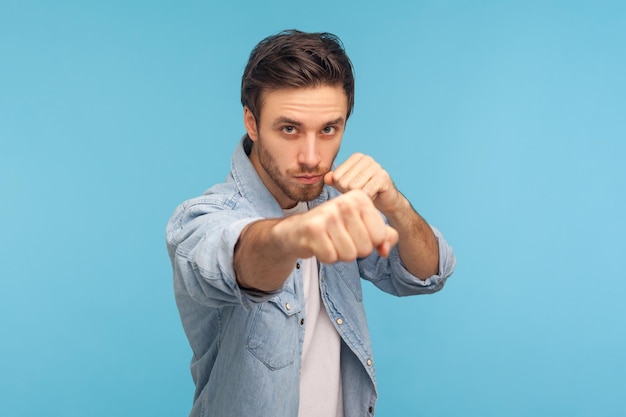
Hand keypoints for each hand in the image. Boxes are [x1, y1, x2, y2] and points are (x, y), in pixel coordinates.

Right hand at [277, 190, 398, 263]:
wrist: (296, 231)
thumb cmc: (333, 229)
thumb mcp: (362, 228)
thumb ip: (383, 237)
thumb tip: (385, 250)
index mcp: (360, 198)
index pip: (380, 236)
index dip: (368, 242)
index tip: (353, 232)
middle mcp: (345, 202)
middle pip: (365, 248)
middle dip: (353, 250)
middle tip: (338, 238)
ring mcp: (328, 214)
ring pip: (349, 255)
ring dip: (338, 254)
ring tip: (329, 241)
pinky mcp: (314, 229)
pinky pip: (331, 258)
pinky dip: (325, 257)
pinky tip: (318, 245)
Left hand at [324, 153, 401, 214]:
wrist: (387, 200)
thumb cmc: (365, 191)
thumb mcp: (346, 185)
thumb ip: (334, 180)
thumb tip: (326, 178)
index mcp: (356, 157)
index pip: (336, 176)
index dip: (342, 188)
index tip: (354, 188)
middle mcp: (366, 158)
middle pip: (344, 182)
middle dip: (351, 193)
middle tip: (363, 192)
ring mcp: (376, 166)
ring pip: (354, 187)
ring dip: (360, 196)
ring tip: (368, 193)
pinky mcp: (383, 177)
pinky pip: (366, 192)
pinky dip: (368, 198)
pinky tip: (374, 195)